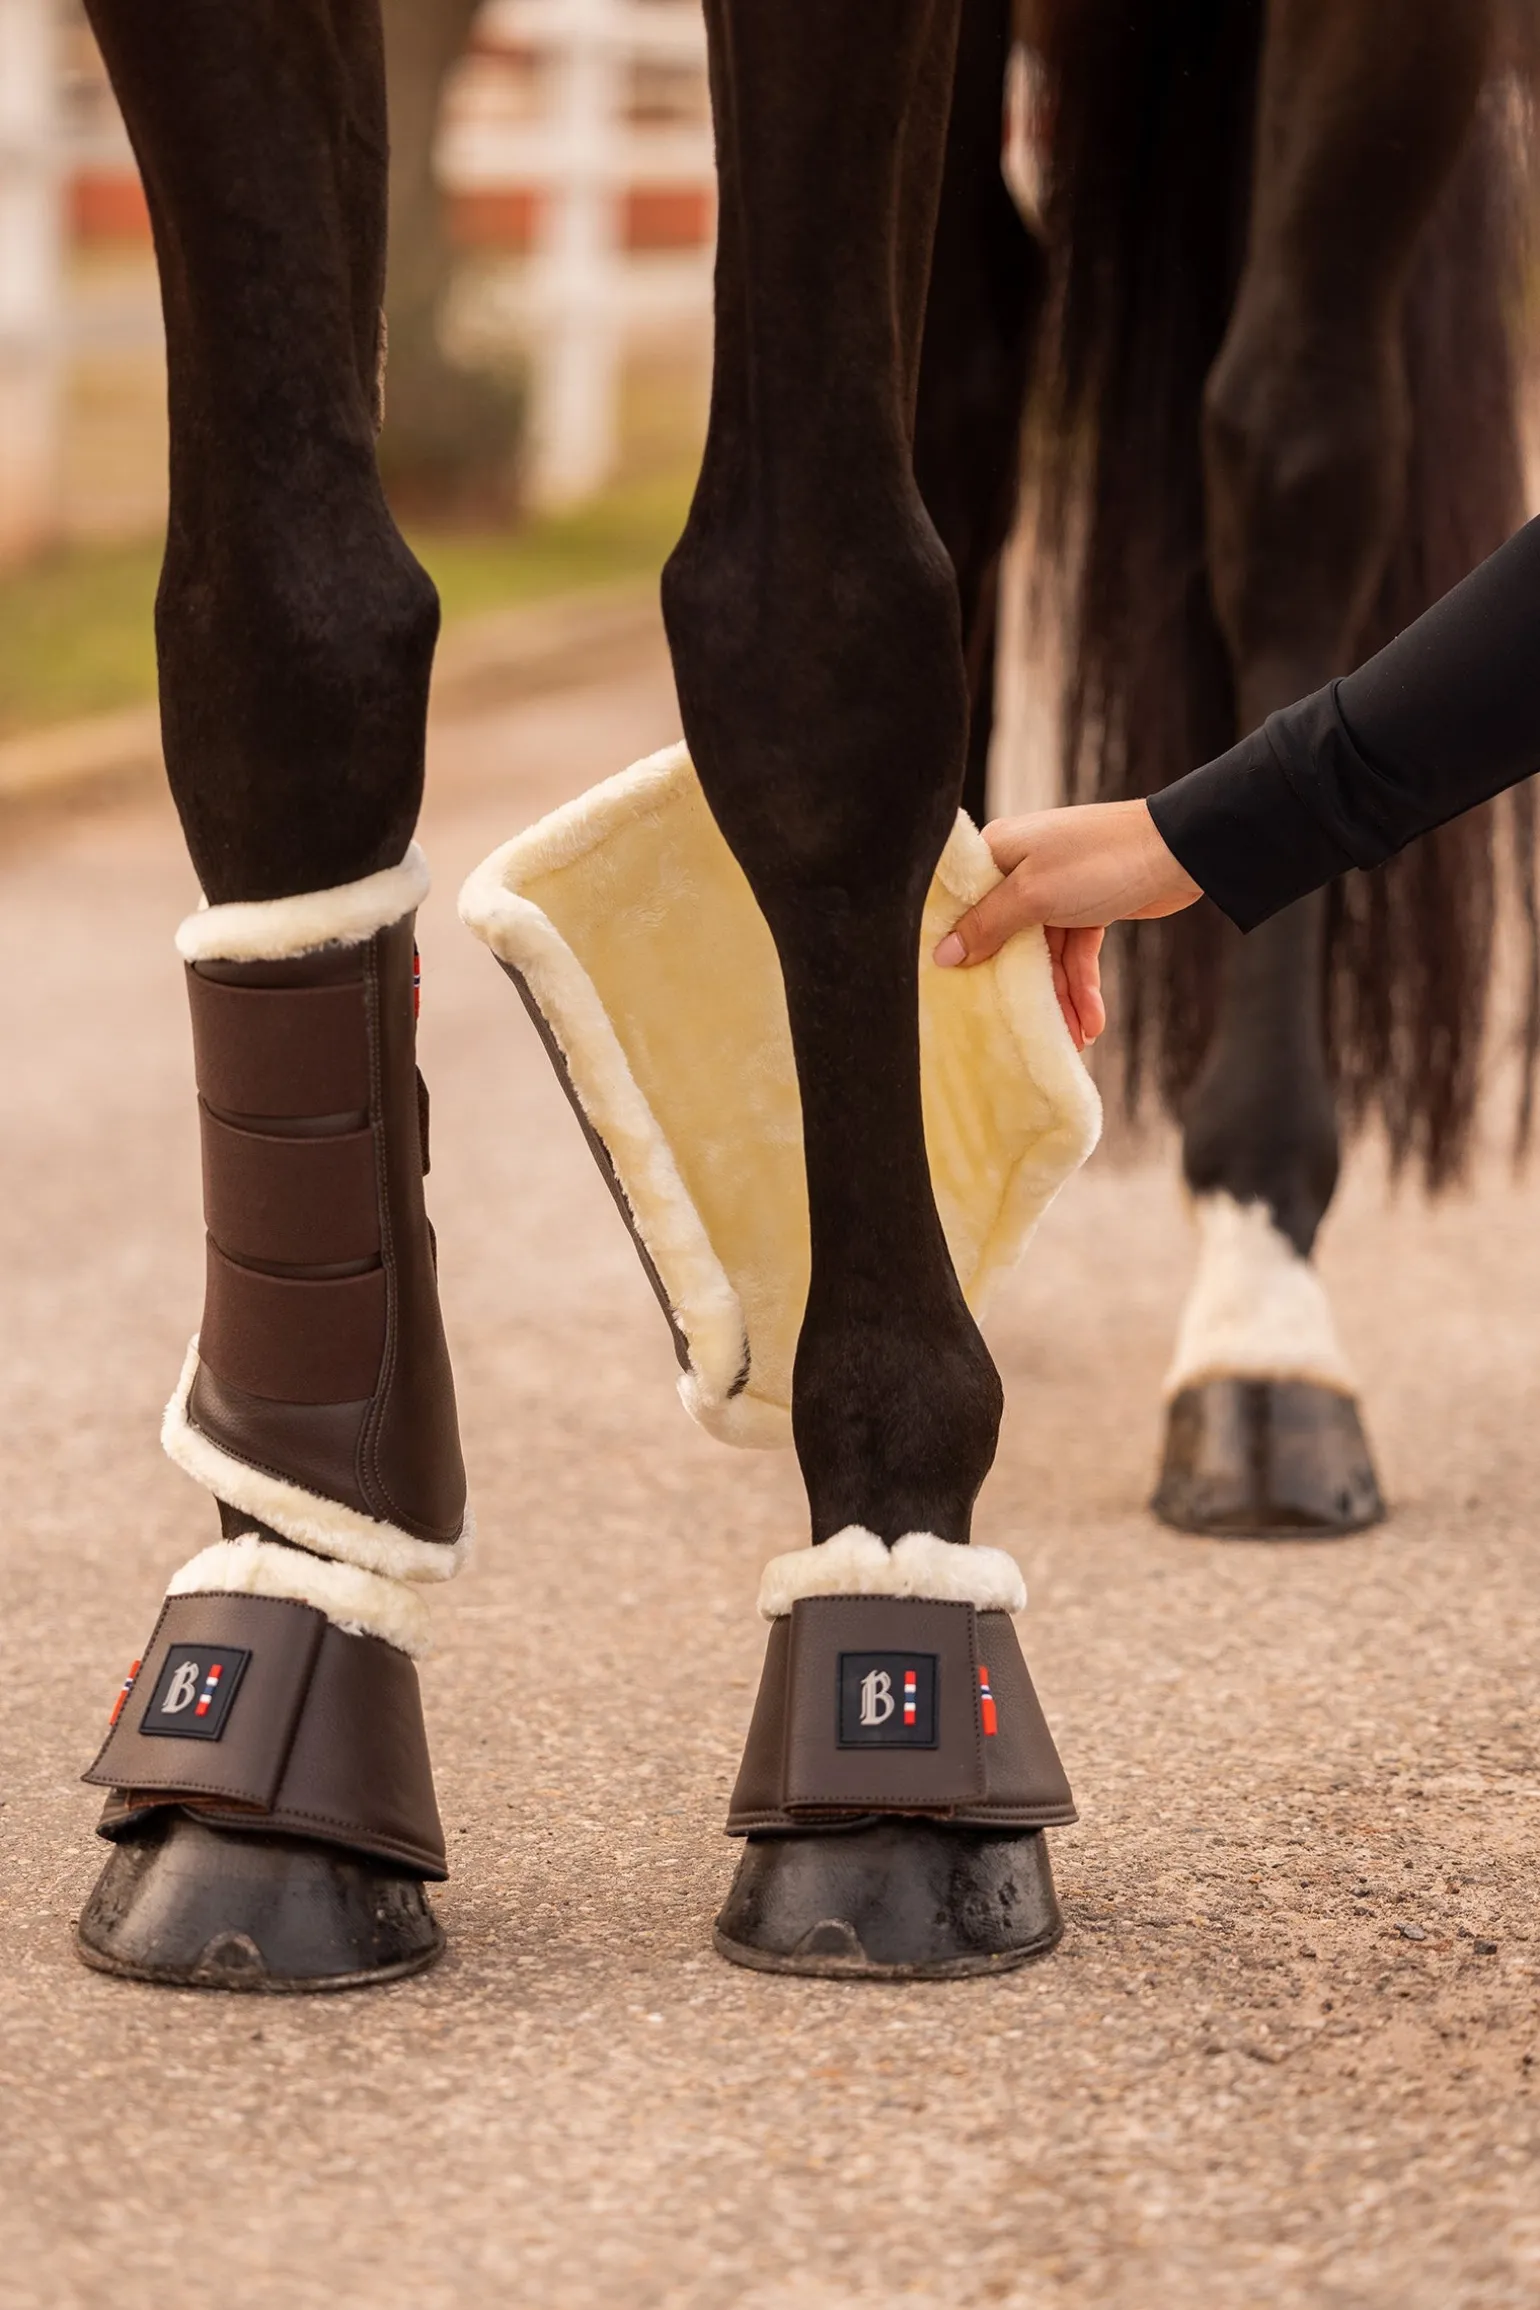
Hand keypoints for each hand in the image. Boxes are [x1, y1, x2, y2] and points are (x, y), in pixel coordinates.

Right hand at [932, 800, 1199, 1044]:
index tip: (953, 990)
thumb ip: (987, 926)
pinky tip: (1092, 1020)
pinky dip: (1082, 985)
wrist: (1178, 851)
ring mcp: (1056, 889)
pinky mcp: (1088, 906)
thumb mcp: (1033, 895)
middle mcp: (1022, 869)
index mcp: (998, 853)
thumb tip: (942, 954)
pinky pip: (1075, 952)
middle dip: (1021, 988)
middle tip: (1022, 1030)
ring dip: (1060, 997)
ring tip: (1074, 1038)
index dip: (958, 948)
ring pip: (1046, 955)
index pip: (965, 906)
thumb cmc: (1098, 861)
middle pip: (1006, 940)